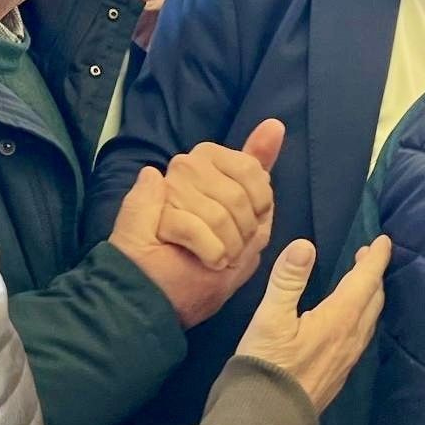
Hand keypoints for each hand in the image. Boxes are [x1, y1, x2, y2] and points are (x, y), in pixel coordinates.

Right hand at [155, 119, 283, 268]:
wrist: (165, 299)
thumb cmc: (208, 258)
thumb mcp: (243, 213)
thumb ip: (256, 167)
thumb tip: (275, 125)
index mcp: (207, 160)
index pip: (250, 168)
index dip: (260, 203)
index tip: (252, 224)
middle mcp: (184, 167)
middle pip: (237, 195)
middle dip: (244, 232)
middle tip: (232, 247)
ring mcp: (164, 190)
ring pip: (219, 215)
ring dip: (227, 247)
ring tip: (218, 256)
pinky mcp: (149, 216)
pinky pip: (198, 230)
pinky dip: (210, 253)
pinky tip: (206, 260)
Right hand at [236, 235, 391, 412]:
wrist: (268, 419)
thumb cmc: (267, 364)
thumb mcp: (270, 317)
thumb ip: (288, 279)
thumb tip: (306, 245)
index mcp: (339, 319)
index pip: (366, 281)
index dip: (377, 259)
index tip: (384, 240)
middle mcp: (351, 338)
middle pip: (373, 299)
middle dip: (374, 274)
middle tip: (368, 255)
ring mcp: (348, 358)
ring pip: (370, 319)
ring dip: (370, 295)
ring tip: (361, 281)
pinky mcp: (340, 372)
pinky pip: (362, 335)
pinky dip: (363, 315)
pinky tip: (350, 319)